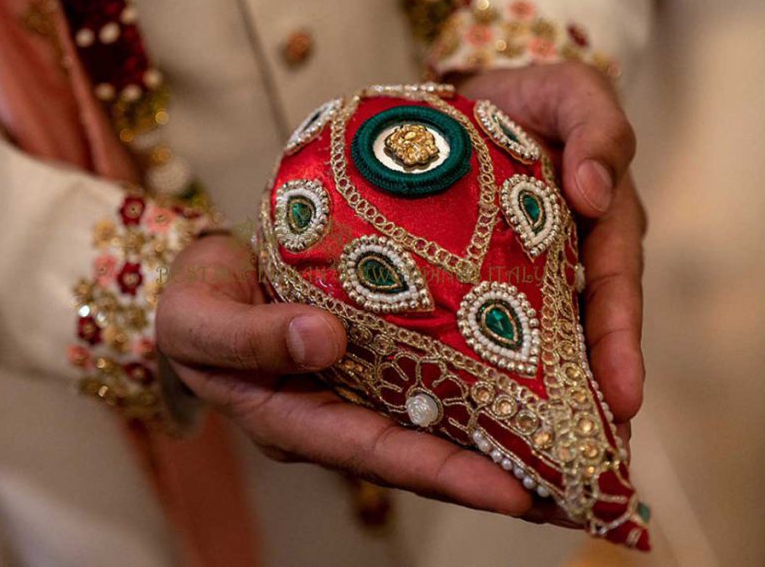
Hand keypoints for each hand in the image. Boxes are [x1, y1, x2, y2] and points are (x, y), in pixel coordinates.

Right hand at [155, 234, 584, 521]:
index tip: (513, 491)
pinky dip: (477, 381)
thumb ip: (250, 337)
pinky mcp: (374, 354)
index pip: (377, 454)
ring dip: (498, 433)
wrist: (201, 273)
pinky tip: (528, 375)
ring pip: (436, 418)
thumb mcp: (198, 321)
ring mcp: (358, 387)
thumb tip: (325, 340)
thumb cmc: (191, 303)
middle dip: (495, 472)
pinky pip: (430, 373)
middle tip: (573, 486)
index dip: (445, 474)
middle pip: (423, 451)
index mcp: (293, 421)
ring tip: (572, 445)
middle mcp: (337, 413)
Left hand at [459, 63, 647, 426]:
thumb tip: (596, 191)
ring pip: (547, 339)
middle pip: (586, 330)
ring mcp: (533, 272)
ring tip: (544, 454)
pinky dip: (498, 365)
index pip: (613, 286)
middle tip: (589, 449)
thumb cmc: (532, 94)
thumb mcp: (571, 93)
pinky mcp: (490, 277)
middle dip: (591, 389)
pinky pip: (499, 324)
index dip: (618, 340)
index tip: (621, 393)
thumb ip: (597, 130)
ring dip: (551, 394)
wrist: (475, 97)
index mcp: (600, 221)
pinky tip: (484, 408)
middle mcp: (574, 256)